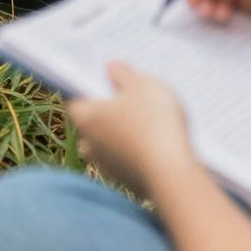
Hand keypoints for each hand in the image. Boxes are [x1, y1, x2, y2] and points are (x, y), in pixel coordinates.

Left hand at [69, 63, 194, 196]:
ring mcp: (106, 166)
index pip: (78, 99)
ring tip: (153, 120)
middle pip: (94, 122)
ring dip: (125, 134)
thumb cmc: (154, 122)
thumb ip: (124, 74)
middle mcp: (89, 144)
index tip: (109, 80)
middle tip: (135, 97)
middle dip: (110, 112)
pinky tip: (160, 143)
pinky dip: (138, 152)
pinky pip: (128, 160)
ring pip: (111, 143)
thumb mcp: (142, 86)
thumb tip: (110, 68)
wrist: (172, 174)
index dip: (94, 89)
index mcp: (85, 116)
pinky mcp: (126, 182)